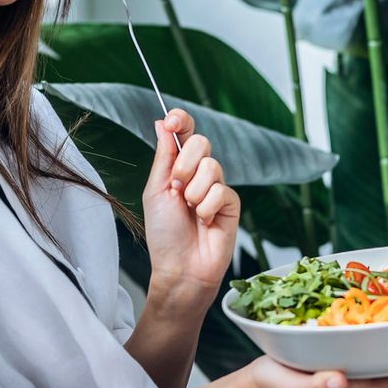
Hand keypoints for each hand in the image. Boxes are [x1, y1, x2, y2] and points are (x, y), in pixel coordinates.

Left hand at [142, 109, 239, 306]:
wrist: (180, 267)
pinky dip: (208, 208)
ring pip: (211, 167)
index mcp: (178, 167)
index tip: (172, 121)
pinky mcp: (231, 203)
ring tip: (190, 213)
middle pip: (201, 142)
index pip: (184, 132)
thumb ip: (164, 157)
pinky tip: (205, 222)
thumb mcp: (156, 190)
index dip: (181, 120)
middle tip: (177, 190)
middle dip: (184, 166)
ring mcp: (217, 187)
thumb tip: (162, 123)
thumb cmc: (164, 234)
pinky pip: (221, 190)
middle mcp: (199, 173)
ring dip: (194, 193)